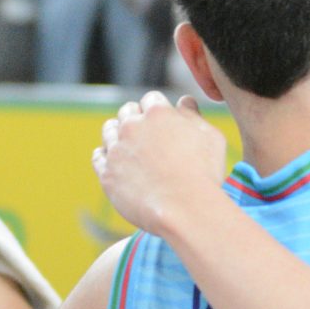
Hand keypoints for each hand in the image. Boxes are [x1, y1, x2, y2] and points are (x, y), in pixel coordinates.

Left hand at [93, 92, 227, 236]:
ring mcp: (116, 150)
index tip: (163, 120)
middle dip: (136, 118)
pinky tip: (113, 160)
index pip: (151, 99)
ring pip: (109, 130)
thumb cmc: (204, 173)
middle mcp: (132, 126)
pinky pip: (99, 157)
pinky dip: (105, 155)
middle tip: (147, 133)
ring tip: (129, 145)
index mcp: (158, 112)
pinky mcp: (107, 173)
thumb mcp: (210, 137)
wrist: (185, 209)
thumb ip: (193, 115)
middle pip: (127, 111)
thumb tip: (184, 101)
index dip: (159, 108)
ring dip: (118, 133)